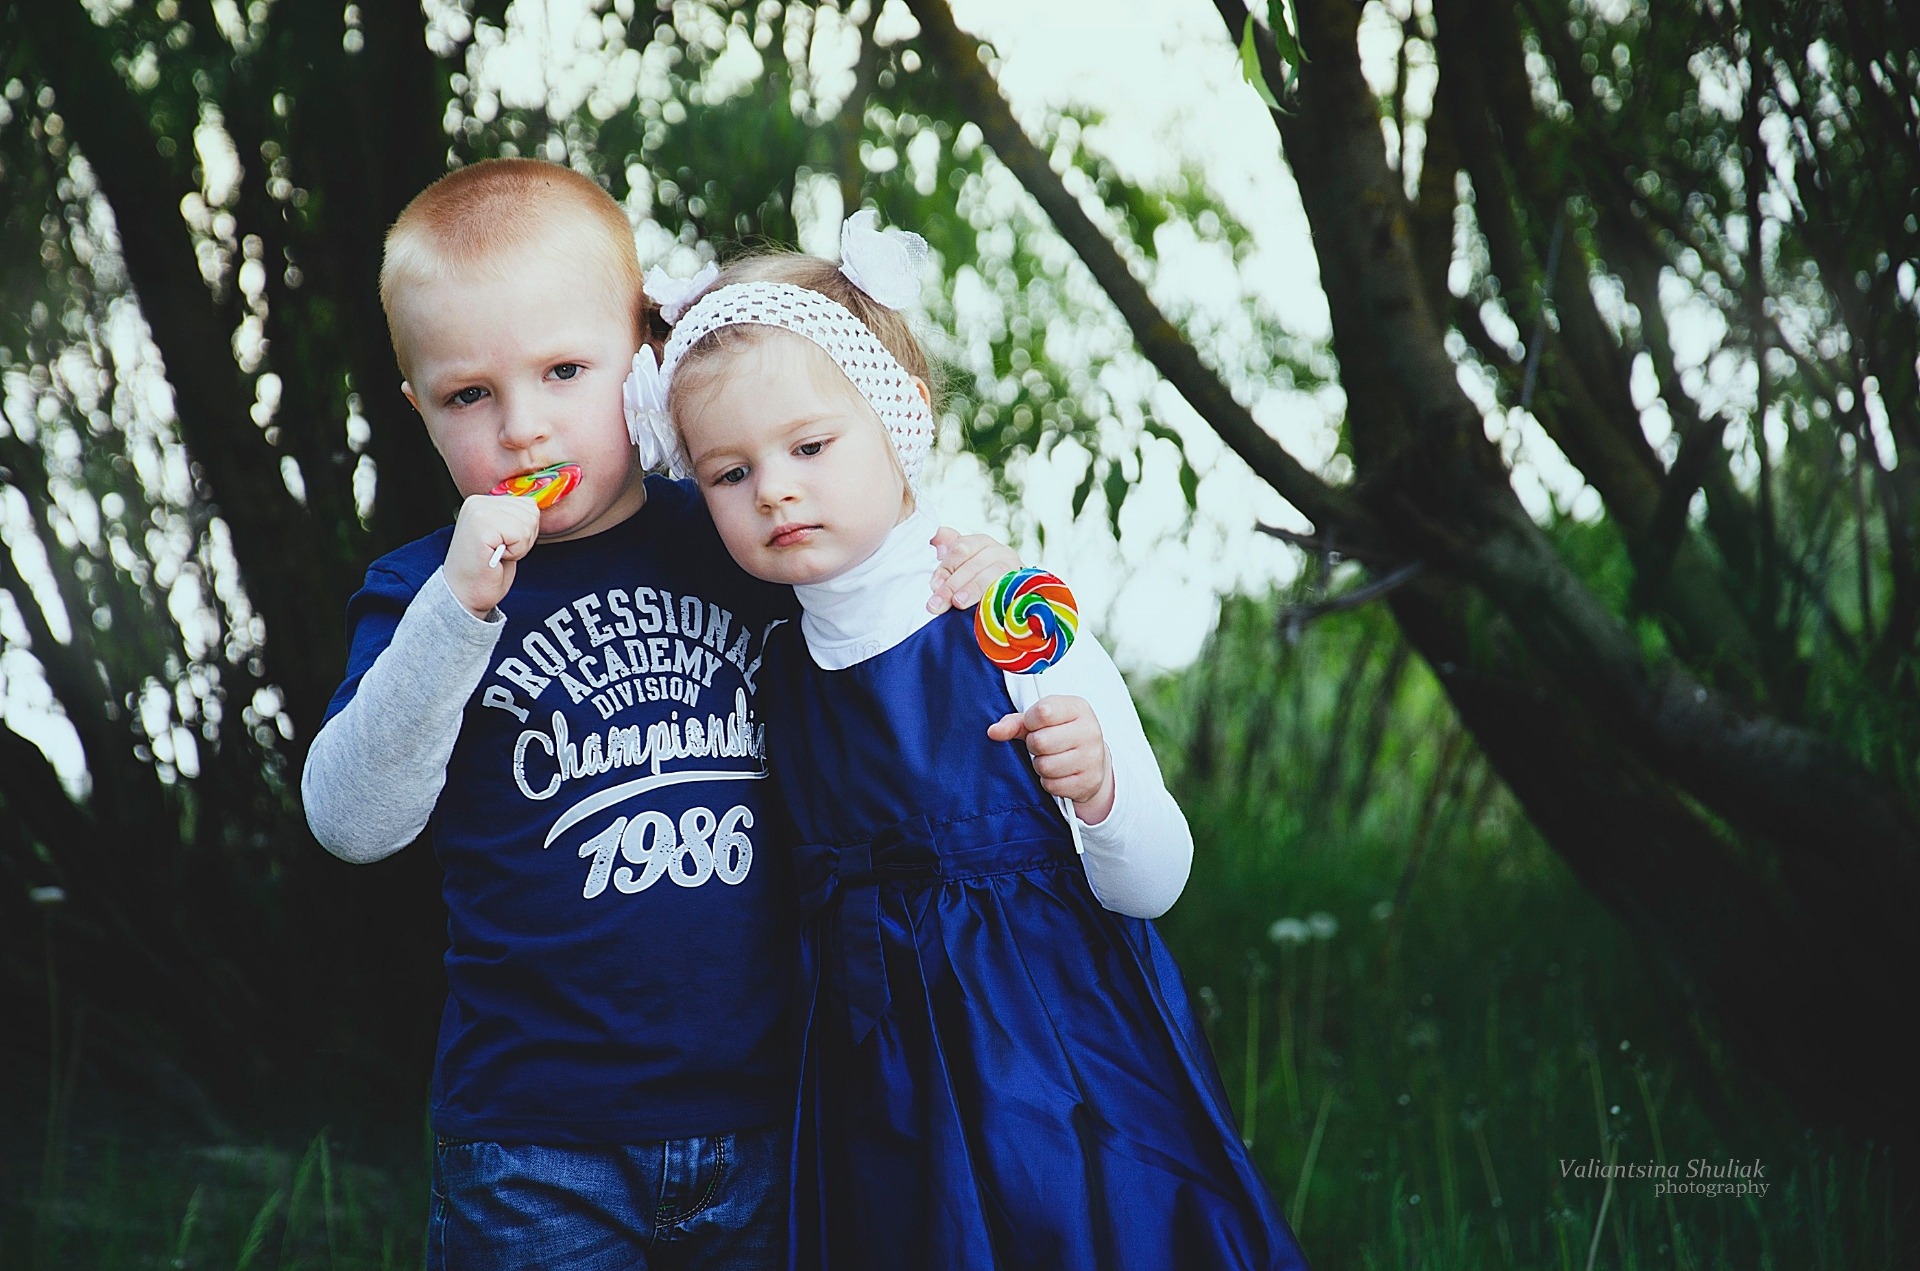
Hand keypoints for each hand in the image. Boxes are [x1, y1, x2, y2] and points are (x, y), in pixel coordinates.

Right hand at [444, 493, 540, 617]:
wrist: (464, 595)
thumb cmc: (485, 570)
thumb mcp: (504, 535)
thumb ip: (515, 518)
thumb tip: (535, 508)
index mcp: (482, 502)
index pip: (528, 504)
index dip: (525, 531)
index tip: (503, 544)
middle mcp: (478, 502)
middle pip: (531, 513)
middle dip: (524, 539)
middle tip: (500, 552)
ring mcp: (478, 512)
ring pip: (527, 523)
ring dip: (519, 546)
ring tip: (497, 554)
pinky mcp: (482, 526)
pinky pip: (520, 535)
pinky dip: (514, 552)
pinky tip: (495, 557)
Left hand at [927, 527, 1020, 613]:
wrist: (1015, 594)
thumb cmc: (980, 579)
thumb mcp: (962, 565)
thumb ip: (948, 554)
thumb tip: (934, 542)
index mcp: (980, 542)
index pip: (960, 549)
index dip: (945, 568)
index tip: (934, 586)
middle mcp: (998, 550)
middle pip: (972, 564)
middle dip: (952, 585)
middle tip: (936, 604)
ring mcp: (1012, 566)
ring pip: (989, 575)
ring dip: (971, 590)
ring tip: (958, 603)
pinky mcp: (1022, 583)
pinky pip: (1007, 589)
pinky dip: (993, 598)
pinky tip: (983, 608)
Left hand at [987, 695, 1115, 823]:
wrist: (1093, 760)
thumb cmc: (1062, 734)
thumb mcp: (1041, 721)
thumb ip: (1015, 723)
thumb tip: (993, 732)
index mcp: (1077, 708)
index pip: (1043, 711)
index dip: (1030, 721)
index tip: (1035, 725)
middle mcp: (1089, 731)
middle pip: (1040, 742)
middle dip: (1034, 746)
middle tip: (1043, 745)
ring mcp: (1092, 757)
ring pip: (1045, 766)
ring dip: (1041, 765)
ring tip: (1051, 758)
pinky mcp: (1089, 781)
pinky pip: (1052, 785)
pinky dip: (1049, 781)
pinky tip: (1059, 773)